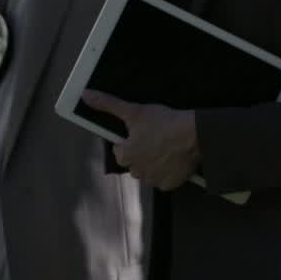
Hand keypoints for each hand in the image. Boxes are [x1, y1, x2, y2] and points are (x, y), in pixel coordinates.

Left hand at [82, 91, 199, 190]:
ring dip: (155, 163)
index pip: (120, 150)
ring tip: (167, 147)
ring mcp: (153, 180)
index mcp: (125, 156)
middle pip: (135, 162)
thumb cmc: (164, 123)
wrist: (194, 135)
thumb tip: (86, 95)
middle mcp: (136, 172)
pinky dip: (168, 172)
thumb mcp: (134, 111)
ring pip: (149, 171)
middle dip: (142, 153)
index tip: (143, 132)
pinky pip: (164, 179)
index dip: (130, 140)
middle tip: (157, 138)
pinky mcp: (169, 185)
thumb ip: (108, 104)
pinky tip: (175, 159)